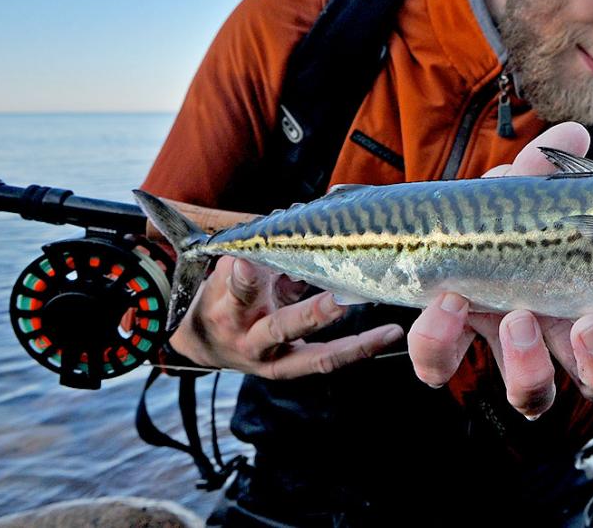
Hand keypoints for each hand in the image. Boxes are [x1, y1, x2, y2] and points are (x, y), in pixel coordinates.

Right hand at [167, 256, 403, 378]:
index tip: (250, 261)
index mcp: (229, 309)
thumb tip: (296, 223)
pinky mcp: (294, 369)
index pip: (238, 292)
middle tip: (339, 302)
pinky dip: (359, 349)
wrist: (205, 345)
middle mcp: (252, 340)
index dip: (245, 279)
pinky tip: (387, 334)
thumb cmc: (223, 297)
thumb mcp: (228, 274)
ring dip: (354, 345)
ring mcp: (275, 360)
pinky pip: (328, 361)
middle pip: (283, 328)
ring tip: (388, 331)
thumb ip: (258, 256)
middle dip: (313, 315)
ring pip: (317, 357)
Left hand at [406, 122, 592, 418]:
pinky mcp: (446, 346)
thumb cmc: (500, 215)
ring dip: (530, 366)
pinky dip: (441, 341)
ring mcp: (502, 346)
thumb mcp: (525, 189)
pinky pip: (441, 366)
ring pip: (533, 394)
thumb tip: (571, 131)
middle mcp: (552, 333)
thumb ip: (545, 165)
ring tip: (517, 318)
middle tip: (587, 322)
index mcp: (590, 296)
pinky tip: (448, 301)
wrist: (434, 230)